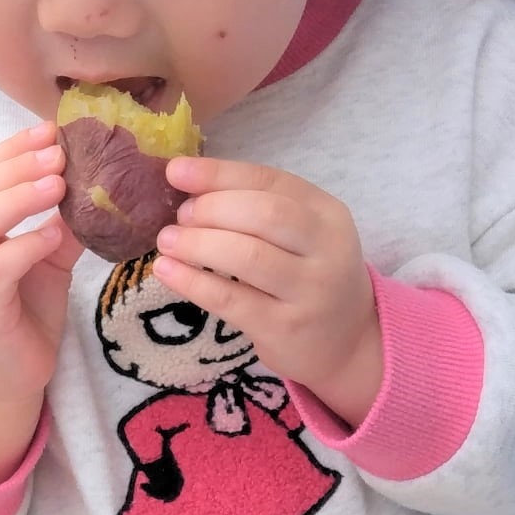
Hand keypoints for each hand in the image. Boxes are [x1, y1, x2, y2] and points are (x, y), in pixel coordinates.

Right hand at [0, 122, 81, 408]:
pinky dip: (24, 246)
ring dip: (18, 198)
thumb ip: (60, 225)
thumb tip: (99, 184)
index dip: (11, 151)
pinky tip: (54, 235)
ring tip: (58, 183)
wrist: (2, 384)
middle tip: (59, 152)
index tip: (49, 131)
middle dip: (18, 167)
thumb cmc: (21, 317)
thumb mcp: (45, 262)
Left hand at [153, 157, 383, 427]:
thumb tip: (186, 181)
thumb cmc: (308, 275)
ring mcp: (309, 292)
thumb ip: (256, 205)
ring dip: (197, 244)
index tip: (175, 171)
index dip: (218, 174)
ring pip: (247, 256)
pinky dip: (192, 281)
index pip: (270, 181)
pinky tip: (167, 271)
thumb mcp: (300, 234)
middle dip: (211, 209)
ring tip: (167, 242)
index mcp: (328, 213)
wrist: (347, 343)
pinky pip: (230, 299)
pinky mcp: (284, 329)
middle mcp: (327, 249)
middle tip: (180, 218)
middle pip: (263, 215)